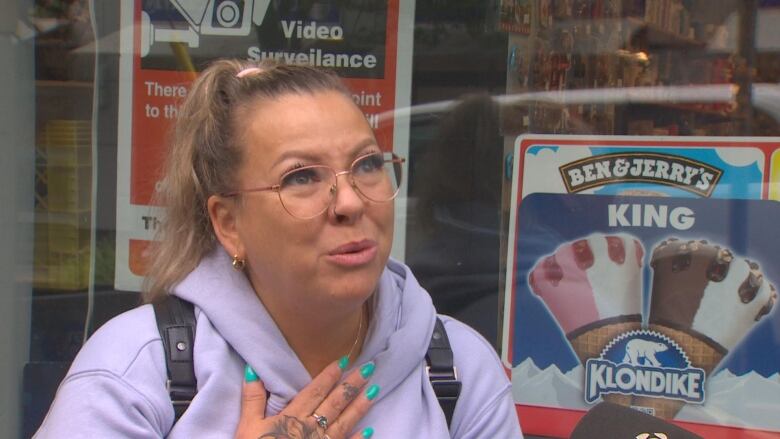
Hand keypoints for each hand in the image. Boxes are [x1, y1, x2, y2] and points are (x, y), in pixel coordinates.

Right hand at [235, 360, 376, 438]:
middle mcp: (311, 428)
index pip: (315, 391)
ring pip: (344, 421)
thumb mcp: (247, 427)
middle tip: (368, 368)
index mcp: (293, 416)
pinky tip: (369, 430)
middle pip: (335, 402)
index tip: (344, 360)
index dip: (329, 375)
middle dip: (352, 384)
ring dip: (360, 406)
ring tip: (374, 390)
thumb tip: (253, 370)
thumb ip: (252, 399)